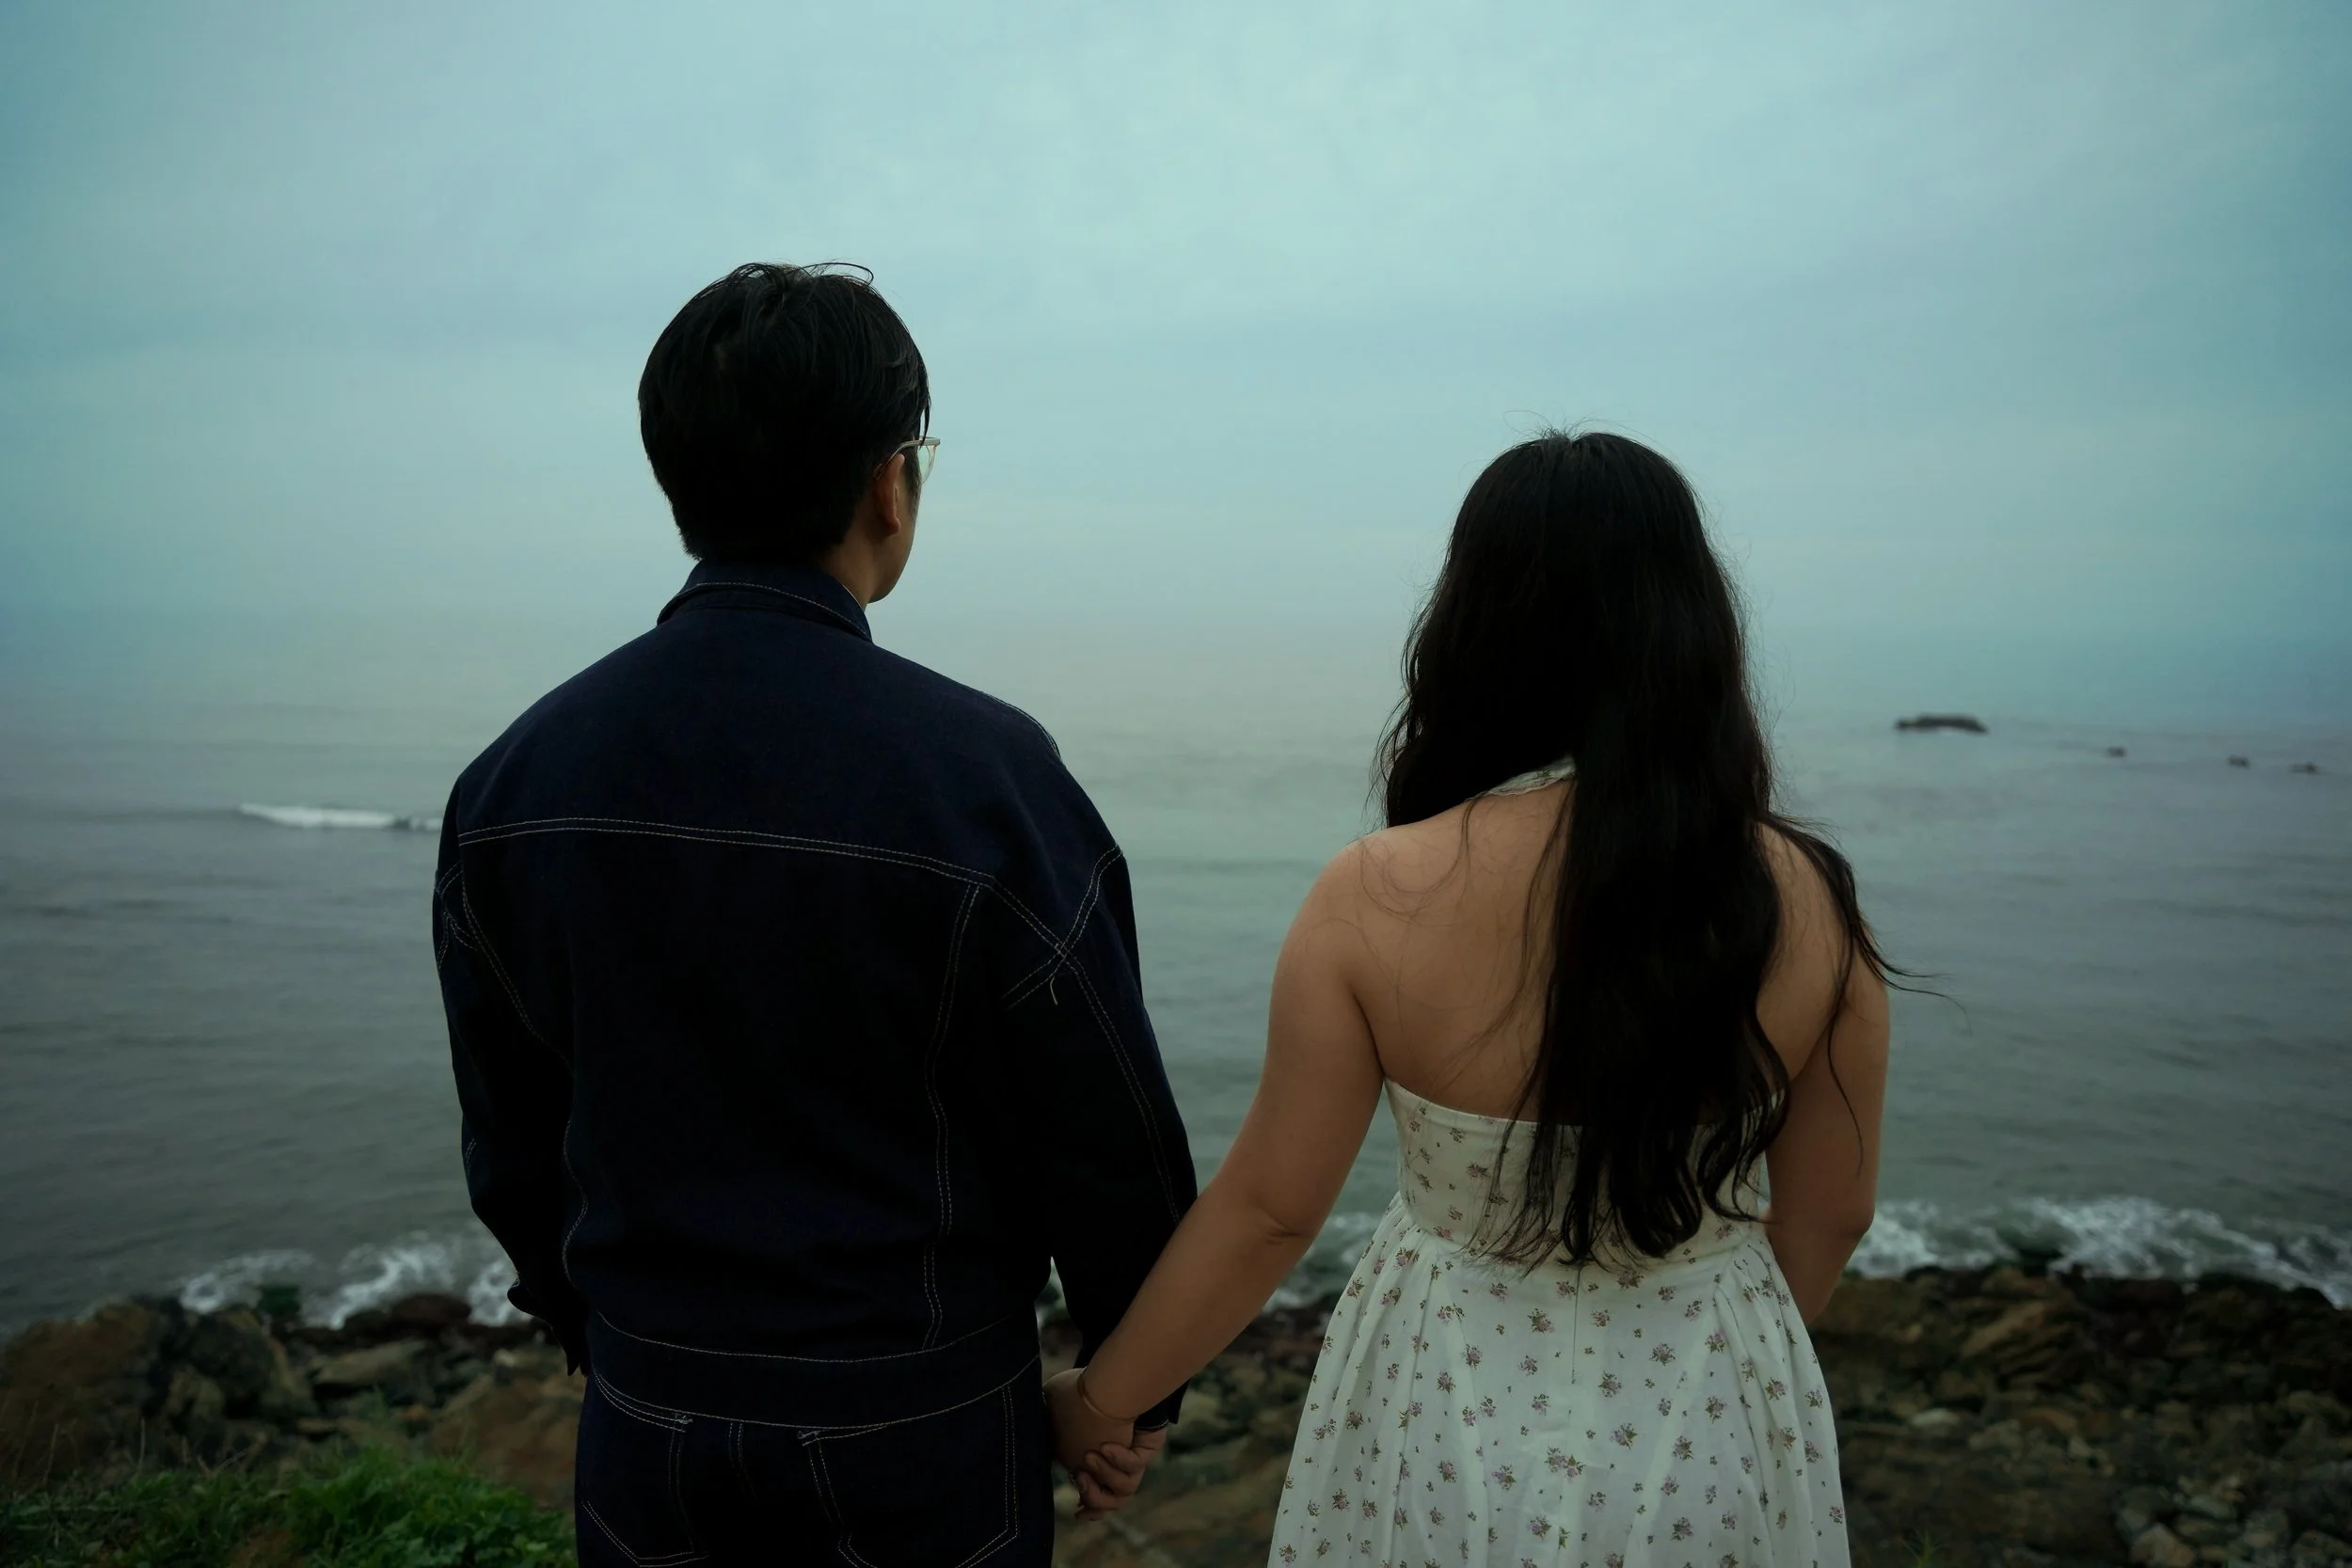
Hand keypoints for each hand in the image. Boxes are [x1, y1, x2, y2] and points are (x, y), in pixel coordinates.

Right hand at [1043, 1368, 1161, 1518]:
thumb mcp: (1051, 1402)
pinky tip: (1109, 1446)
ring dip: (1105, 1477)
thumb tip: (1034, 1438)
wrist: (1109, 1378)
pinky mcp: (1145, 1450)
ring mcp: (1130, 1458)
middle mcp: (1113, 1463)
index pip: (1091, 1493)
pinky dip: (1120, 1460)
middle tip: (1081, 1476)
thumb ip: (1042, 1423)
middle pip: (1108, 1501)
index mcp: (1092, 1460)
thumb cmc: (1079, 1390)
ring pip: (1123, 1492)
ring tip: (1094, 1455)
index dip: (1086, 1504)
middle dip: (1092, 1496)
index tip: (1077, 1511)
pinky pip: (1134, 1467)